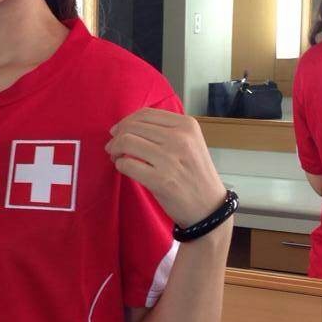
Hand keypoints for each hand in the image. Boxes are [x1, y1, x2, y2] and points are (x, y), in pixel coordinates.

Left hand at [104, 108, 227, 227]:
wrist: (208, 207)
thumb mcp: (190, 143)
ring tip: (116, 157)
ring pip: (126, 143)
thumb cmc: (195, 174)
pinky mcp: (160, 180)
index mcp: (187, 125)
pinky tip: (123, 168)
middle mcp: (179, 138)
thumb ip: (165, 130)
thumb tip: (127, 126)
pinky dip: (120, 165)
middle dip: (116, 136)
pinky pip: (127, 164)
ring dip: (115, 150)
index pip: (145, 114)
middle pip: (132, 127)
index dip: (126, 122)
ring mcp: (170, 159)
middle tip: (113, 147)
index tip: (119, 132)